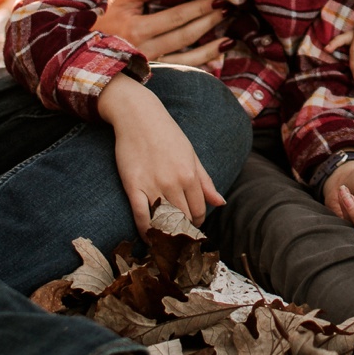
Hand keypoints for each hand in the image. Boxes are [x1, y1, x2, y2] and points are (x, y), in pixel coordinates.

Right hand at [96, 0, 227, 66]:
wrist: (87, 56)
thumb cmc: (107, 23)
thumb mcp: (123, 0)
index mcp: (136, 28)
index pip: (175, 16)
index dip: (199, 7)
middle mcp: (144, 50)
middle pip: (185, 35)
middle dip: (209, 22)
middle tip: (229, 10)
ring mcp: (150, 66)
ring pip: (187, 60)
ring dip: (210, 49)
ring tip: (229, 39)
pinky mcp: (154, 77)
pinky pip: (181, 72)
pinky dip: (200, 67)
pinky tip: (217, 61)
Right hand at [98, 74, 225, 229]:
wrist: (138, 116)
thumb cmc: (167, 134)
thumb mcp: (191, 155)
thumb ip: (205, 182)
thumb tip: (220, 203)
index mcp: (190, 175)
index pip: (198, 211)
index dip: (196, 222)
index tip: (191, 224)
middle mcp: (173, 182)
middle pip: (182, 219)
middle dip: (182, 230)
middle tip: (179, 235)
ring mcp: (153, 185)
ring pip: (163, 221)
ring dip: (166, 233)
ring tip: (166, 237)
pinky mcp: (133, 186)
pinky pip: (141, 216)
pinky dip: (145, 230)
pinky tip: (148, 236)